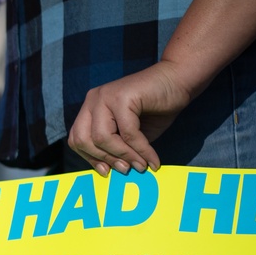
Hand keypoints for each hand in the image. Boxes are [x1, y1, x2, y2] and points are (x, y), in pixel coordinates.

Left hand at [68, 61, 193, 175]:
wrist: (178, 81)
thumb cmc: (155, 110)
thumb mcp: (129, 135)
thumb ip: (115, 149)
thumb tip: (107, 173)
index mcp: (90, 108)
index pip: (77, 139)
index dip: (90, 159)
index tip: (107, 171)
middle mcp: (93, 100)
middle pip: (84, 140)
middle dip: (106, 159)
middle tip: (126, 170)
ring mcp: (105, 96)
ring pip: (102, 138)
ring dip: (124, 156)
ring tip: (141, 166)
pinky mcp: (122, 96)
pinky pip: (127, 133)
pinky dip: (142, 151)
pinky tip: (152, 160)